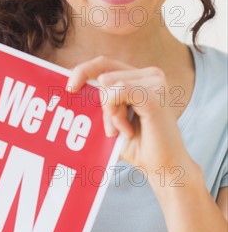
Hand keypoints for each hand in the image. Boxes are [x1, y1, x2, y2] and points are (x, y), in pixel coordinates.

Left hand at [66, 55, 192, 182]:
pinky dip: (115, 112)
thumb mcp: (112, 117)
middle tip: (112, 130)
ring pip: (109, 83)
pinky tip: (127, 130)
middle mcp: (151, 74)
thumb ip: (100, 98)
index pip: (105, 62)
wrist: (163, 169)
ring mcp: (155, 82)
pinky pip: (118, 90)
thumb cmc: (137, 145)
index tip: (70, 89)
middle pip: (104, 74)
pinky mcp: (154, 94)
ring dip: (109, 112)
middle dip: (101, 104)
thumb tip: (71, 85)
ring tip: (123, 130)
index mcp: (141, 76)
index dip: (84, 70)